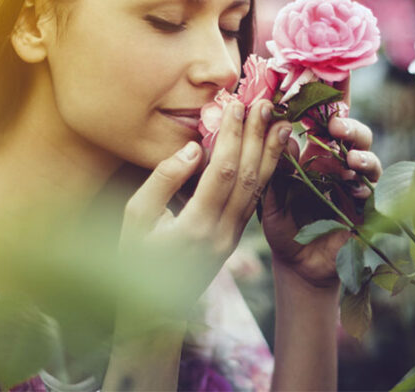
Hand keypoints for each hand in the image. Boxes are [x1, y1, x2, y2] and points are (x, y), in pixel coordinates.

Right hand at [117, 99, 291, 318]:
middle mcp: (221, 233)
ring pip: (258, 190)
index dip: (232, 137)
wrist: (151, 311)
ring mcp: (232, 239)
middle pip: (247, 177)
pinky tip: (272, 153)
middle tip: (266, 104)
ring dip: (271, 154)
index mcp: (194, 226)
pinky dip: (266, 174)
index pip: (221, 172)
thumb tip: (192, 149)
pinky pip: (255, 201)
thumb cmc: (133, 258)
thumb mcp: (134, 218)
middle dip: (257, 137)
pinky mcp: (235, 239)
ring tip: (280, 123)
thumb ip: (162, 181)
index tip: (236, 105)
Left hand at [262, 114, 382, 288]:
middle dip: (350, 128)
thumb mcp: (272, 200)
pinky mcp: (365, 209)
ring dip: (362, 155)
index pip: (326, 127)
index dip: (329, 111)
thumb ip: (276, 172)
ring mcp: (354, 187)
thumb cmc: (284, 229)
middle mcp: (339, 167)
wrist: (299, 266)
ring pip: (369, 160)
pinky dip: (365, 187)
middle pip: (354, 137)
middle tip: (337, 127)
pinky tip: (355, 189)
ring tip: (351, 159)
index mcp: (315, 158)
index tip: (320, 102)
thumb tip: (284, 137)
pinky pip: (372, 193)